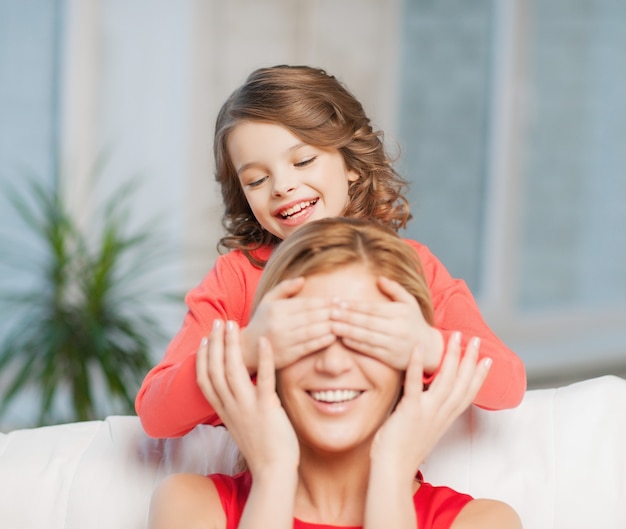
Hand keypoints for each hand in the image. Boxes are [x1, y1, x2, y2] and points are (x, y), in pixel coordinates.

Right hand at [196, 320, 298, 474]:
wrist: (273, 471)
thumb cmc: (262, 447)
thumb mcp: (241, 424)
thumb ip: (235, 406)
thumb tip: (236, 391)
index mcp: (223, 411)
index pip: (205, 380)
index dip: (203, 358)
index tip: (205, 340)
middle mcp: (230, 407)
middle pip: (215, 370)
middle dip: (215, 344)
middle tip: (219, 322)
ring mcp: (247, 407)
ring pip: (232, 371)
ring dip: (231, 346)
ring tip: (234, 325)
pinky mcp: (266, 408)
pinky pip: (263, 379)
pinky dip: (264, 358)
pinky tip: (265, 340)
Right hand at [241, 277, 335, 371]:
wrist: (246, 349)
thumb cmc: (261, 322)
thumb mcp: (268, 301)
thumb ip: (285, 288)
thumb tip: (303, 279)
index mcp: (276, 309)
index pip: (306, 304)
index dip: (324, 302)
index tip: (338, 300)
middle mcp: (279, 324)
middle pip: (311, 317)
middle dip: (331, 312)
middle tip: (346, 310)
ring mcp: (283, 340)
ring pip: (312, 331)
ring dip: (329, 326)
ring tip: (343, 322)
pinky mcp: (287, 355)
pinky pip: (308, 347)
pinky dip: (322, 341)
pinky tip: (333, 337)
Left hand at [329, 276, 443, 372]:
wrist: (429, 349)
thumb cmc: (414, 322)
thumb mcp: (409, 302)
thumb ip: (395, 289)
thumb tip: (379, 278)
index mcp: (401, 313)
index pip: (373, 308)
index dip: (354, 306)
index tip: (338, 302)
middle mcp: (398, 328)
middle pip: (367, 322)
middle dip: (347, 317)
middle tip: (331, 312)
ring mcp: (394, 344)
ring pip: (366, 337)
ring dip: (347, 331)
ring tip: (332, 326)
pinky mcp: (391, 358)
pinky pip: (370, 351)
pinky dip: (356, 345)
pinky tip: (343, 339)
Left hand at [369, 332, 489, 483]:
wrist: (392, 470)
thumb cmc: (401, 451)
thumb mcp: (423, 429)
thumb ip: (429, 413)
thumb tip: (427, 399)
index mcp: (445, 419)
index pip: (467, 393)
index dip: (479, 376)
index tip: (487, 359)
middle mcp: (440, 414)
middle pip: (461, 383)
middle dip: (470, 359)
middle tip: (475, 339)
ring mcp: (427, 412)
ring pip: (446, 380)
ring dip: (452, 356)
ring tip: (455, 337)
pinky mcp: (410, 411)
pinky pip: (415, 384)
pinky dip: (417, 365)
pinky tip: (418, 347)